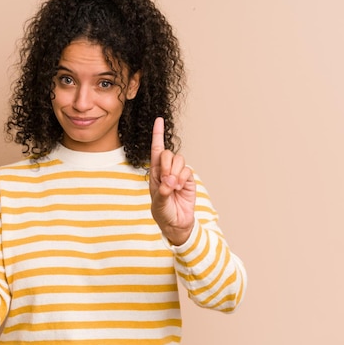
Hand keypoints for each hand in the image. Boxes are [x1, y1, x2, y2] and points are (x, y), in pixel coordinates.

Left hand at [149, 117, 195, 245]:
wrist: (177, 224)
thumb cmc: (163, 213)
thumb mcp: (158, 203)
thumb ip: (163, 191)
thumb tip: (170, 180)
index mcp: (155, 173)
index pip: (156, 150)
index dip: (157, 134)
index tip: (159, 120)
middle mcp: (166, 171)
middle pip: (167, 154)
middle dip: (166, 165)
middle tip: (166, 180)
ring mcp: (178, 174)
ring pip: (178, 160)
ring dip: (175, 172)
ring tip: (173, 187)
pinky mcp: (188, 179)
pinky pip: (186, 170)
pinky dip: (182, 178)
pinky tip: (179, 188)